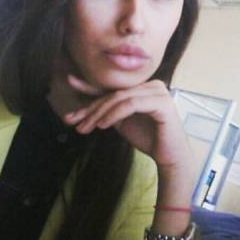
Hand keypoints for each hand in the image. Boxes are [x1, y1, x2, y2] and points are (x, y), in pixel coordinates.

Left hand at [63, 74, 191, 171]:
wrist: (170, 158)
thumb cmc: (147, 138)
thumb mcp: (120, 120)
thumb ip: (106, 108)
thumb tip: (83, 105)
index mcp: (142, 85)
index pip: (111, 87)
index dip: (89, 86)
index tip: (69, 82)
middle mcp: (151, 83)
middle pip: (113, 93)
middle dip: (91, 107)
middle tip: (73, 120)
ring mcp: (158, 91)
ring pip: (119, 98)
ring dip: (99, 113)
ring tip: (86, 126)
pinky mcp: (162, 102)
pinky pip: (130, 105)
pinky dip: (114, 114)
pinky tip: (103, 125)